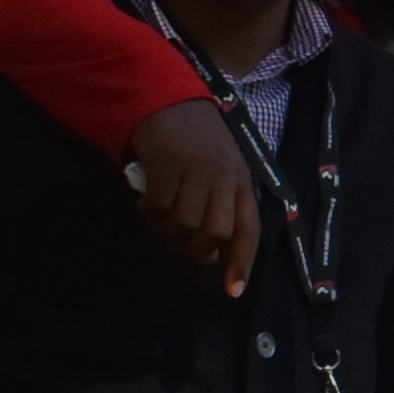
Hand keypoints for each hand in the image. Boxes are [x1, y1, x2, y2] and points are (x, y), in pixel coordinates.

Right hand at [121, 100, 263, 295]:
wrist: (169, 101)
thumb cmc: (196, 143)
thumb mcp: (220, 171)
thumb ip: (219, 206)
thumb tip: (207, 254)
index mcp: (242, 182)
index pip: (249, 229)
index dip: (242, 262)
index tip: (232, 291)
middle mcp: (225, 176)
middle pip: (215, 233)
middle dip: (195, 249)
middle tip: (179, 244)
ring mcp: (197, 169)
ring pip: (185, 223)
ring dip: (167, 231)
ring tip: (159, 220)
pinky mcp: (168, 163)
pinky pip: (158, 206)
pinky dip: (149, 214)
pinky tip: (145, 204)